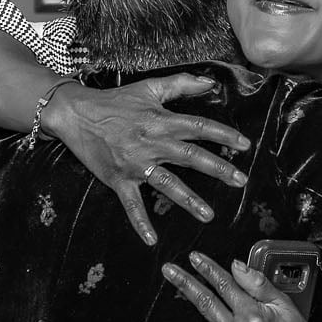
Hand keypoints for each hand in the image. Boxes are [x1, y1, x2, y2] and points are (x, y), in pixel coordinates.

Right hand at [45, 76, 251, 245]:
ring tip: (208, 215)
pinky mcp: (118, 180)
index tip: (245, 145)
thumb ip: (181, 84)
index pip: (199, 127)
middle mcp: (152, 143)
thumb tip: (210, 82)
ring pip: (166, 184)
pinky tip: (151, 239)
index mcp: (161, 121)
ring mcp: (135, 164)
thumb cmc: (115, 101)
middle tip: (240, 181)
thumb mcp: (149, 87)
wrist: (76, 114)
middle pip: (190, 157)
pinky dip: (140, 222)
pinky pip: (131, 204)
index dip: (223, 135)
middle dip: (217, 169)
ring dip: (188, 200)